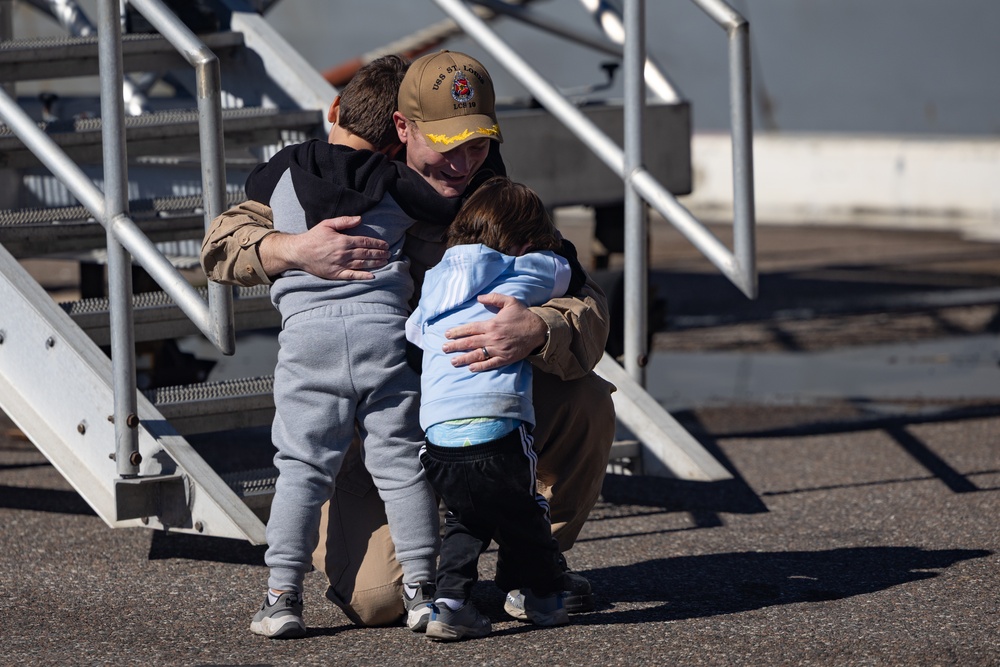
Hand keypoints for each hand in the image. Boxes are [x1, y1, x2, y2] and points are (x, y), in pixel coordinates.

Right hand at [262, 216, 389, 279]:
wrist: (299, 251)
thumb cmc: (313, 237)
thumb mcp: (327, 224)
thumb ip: (344, 221)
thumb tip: (360, 219)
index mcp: (343, 241)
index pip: (365, 242)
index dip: (376, 244)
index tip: (385, 245)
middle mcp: (343, 253)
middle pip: (366, 254)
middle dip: (379, 253)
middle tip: (389, 254)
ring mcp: (340, 265)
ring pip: (362, 264)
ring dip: (375, 263)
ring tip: (385, 262)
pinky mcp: (335, 274)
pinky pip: (352, 275)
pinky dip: (363, 276)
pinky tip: (372, 276)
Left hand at [442, 293, 547, 371]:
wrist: (539, 330)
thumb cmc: (523, 315)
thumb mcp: (510, 301)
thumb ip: (493, 298)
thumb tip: (479, 298)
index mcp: (492, 324)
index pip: (470, 329)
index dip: (457, 332)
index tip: (447, 335)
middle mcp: (493, 338)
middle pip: (470, 342)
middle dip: (456, 346)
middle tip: (444, 348)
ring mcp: (499, 349)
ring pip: (478, 354)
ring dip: (464, 358)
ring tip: (453, 361)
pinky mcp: (506, 358)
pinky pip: (491, 364)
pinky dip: (480, 366)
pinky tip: (471, 368)